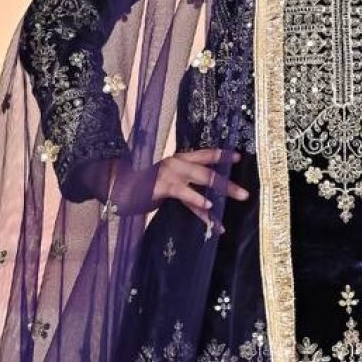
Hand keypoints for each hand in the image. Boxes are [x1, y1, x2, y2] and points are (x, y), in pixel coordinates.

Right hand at [107, 148, 248, 228]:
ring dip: (222, 191)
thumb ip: (185, 189)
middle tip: (246, 194)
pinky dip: (198, 200)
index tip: (238, 157)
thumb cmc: (141, 186)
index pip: (205, 155)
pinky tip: (209, 206)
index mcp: (179, 159)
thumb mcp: (166, 185)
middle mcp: (177, 162)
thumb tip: (207, 201)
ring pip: (203, 179)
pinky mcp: (162, 185)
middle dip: (229, 183)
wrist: (115, 184)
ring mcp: (170, 172)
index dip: (222, 155)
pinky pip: (185, 193)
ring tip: (237, 200)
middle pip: (209, 171)